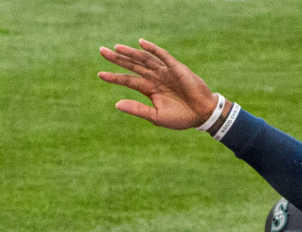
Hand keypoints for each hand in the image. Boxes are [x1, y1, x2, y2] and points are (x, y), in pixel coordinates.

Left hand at [98, 39, 217, 128]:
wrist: (201, 114)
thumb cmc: (180, 117)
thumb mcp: (155, 116)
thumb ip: (137, 109)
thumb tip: (116, 104)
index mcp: (148, 89)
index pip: (127, 80)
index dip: (114, 77)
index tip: (99, 74)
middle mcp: (154, 78)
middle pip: (132, 65)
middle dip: (117, 59)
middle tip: (102, 51)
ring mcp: (165, 72)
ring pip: (144, 59)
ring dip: (131, 53)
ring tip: (117, 48)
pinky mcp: (176, 68)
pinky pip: (162, 56)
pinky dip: (152, 49)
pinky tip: (141, 44)